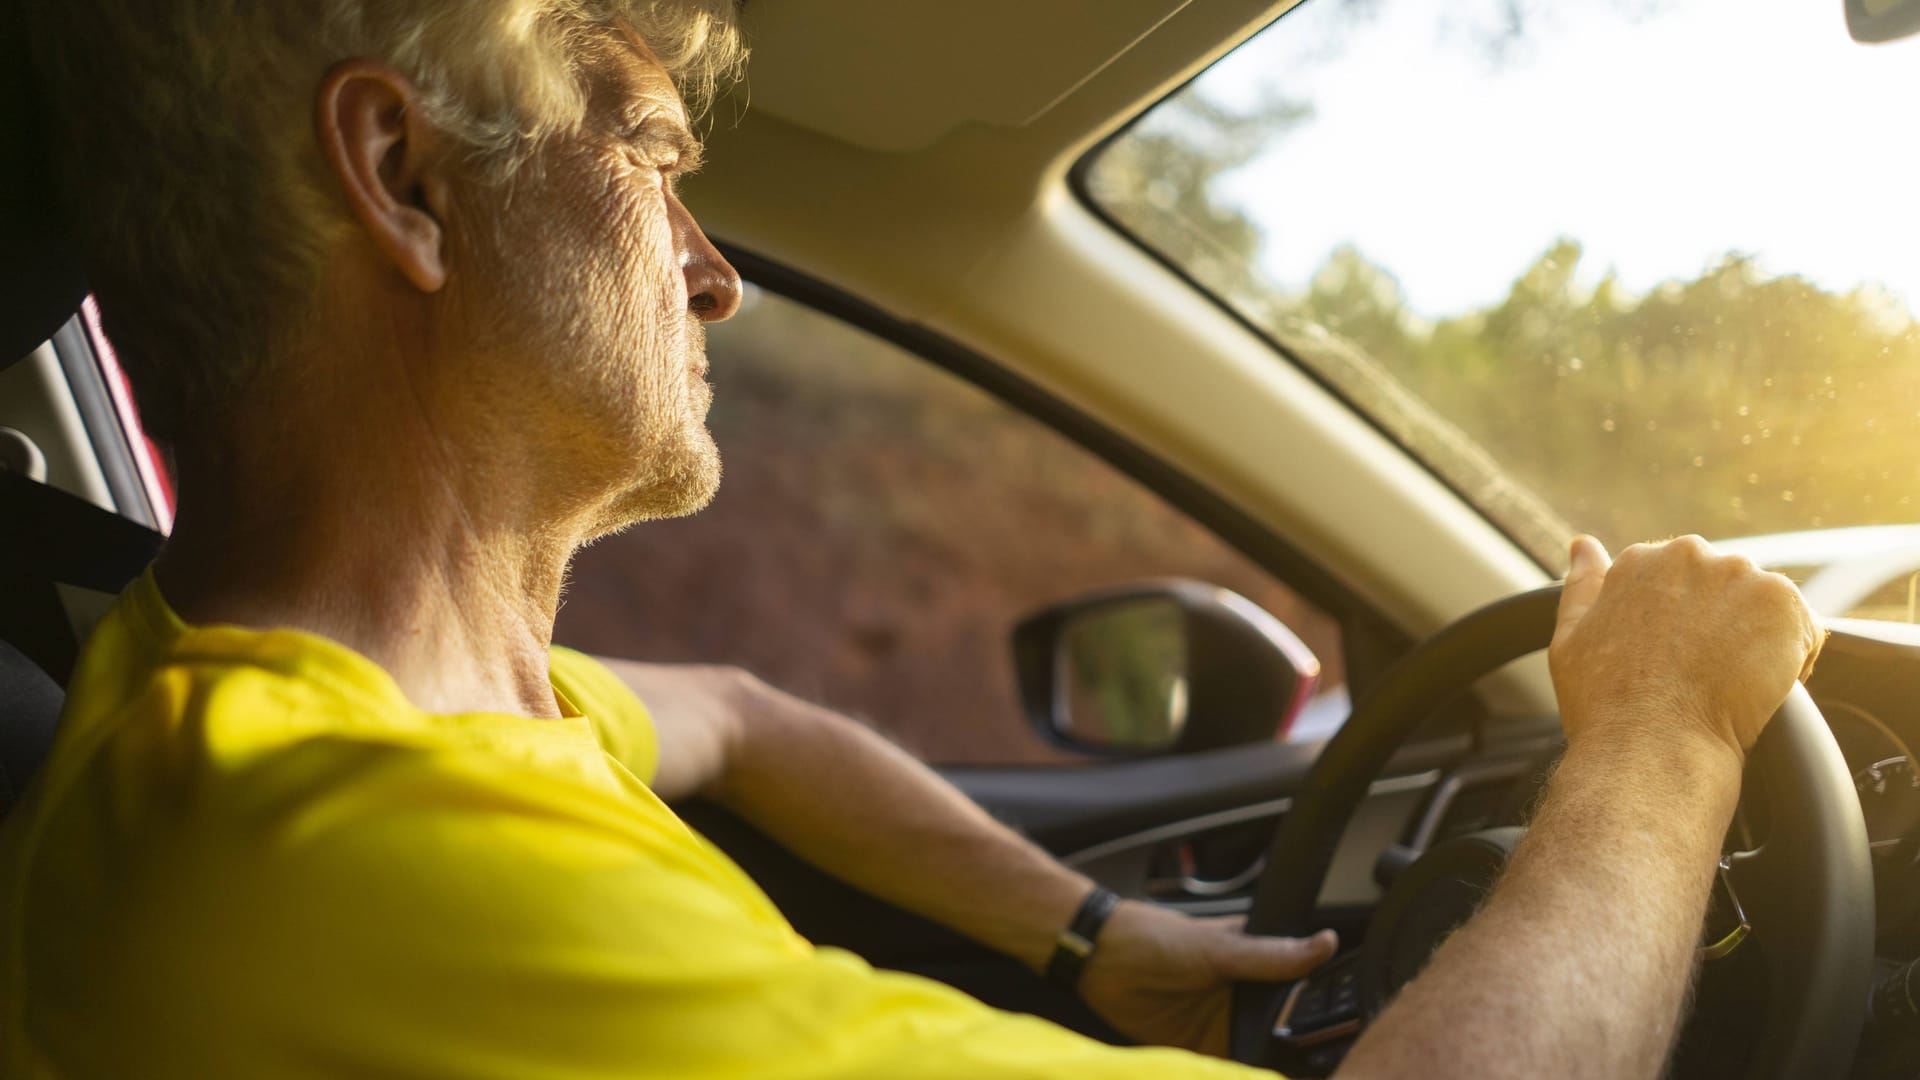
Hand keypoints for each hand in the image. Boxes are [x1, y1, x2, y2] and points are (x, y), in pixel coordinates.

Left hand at [1076, 899, 1336, 1055]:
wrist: (1099, 960)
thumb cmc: (1156, 937)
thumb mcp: (1219, 948)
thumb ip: (1270, 956)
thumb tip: (1324, 942)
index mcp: (1258, 964)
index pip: (1300, 991)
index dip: (1318, 1011)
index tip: (1342, 1032)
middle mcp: (1245, 997)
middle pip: (1284, 1030)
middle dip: (1294, 1046)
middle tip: (1317, 1061)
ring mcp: (1224, 1026)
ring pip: (1259, 1055)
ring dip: (1266, 1063)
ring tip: (1276, 1071)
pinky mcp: (1200, 1051)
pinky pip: (1226, 1070)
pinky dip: (1234, 1076)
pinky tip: (1248, 1077)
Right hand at [1548, 534, 1825, 761]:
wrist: (1651, 746)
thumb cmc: (1604, 704)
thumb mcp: (1571, 638)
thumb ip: (1582, 585)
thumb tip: (1583, 546)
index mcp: (1639, 561)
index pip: (1680, 582)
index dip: (1684, 627)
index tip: (1677, 662)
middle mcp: (1687, 555)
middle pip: (1724, 588)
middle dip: (1722, 626)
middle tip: (1704, 677)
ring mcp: (1737, 575)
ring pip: (1764, 607)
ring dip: (1757, 641)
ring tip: (1730, 687)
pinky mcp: (1780, 602)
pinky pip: (1802, 628)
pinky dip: (1792, 659)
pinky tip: (1758, 690)